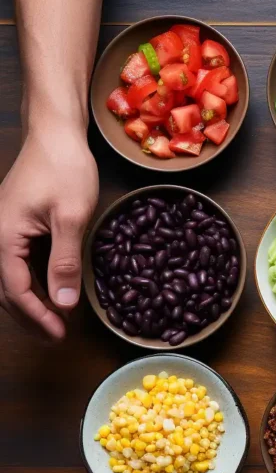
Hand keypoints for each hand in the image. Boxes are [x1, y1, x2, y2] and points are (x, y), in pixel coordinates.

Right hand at [0, 127, 97, 339]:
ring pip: (12, 277)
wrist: (56, 134)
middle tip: (56, 337)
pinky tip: (52, 292)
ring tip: (54, 322)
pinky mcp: (16, 225)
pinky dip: (33, 282)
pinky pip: (19, 262)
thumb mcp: (71, 217)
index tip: (58, 334)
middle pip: (7, 289)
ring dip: (31, 302)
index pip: (15, 289)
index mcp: (3, 237)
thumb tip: (63, 303)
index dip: (36, 316)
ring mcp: (4, 230)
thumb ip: (65, 261)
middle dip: (31, 316)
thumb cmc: (64, 169)